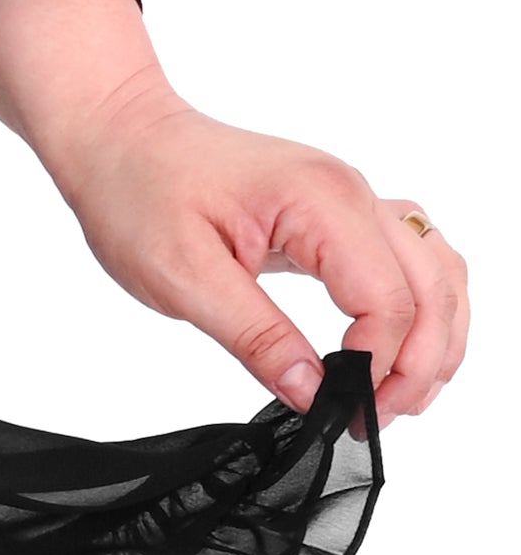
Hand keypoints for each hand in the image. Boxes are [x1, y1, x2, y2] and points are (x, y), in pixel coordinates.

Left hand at [0, 0, 470, 425]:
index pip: (389, 300)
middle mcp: (351, 192)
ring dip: (432, 340)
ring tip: (392, 399)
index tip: (342, 412)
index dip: (377, 368)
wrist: (118, 134)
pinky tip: (393, 352)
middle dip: (418, 366)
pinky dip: (420, 309)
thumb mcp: (181, 277)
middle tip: (371, 421)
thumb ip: (255, 337)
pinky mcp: (339, 213)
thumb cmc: (136, 190)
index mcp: (320, 201)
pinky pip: (411, 260)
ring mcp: (351, 198)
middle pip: (432, 289)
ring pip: (436, 273)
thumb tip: (312, 394)